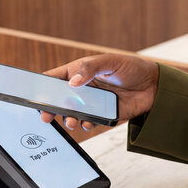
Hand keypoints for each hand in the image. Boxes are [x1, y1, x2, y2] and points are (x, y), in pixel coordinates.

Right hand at [40, 53, 158, 130]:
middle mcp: (83, 88)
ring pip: (71, 114)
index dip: (42, 86)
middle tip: (46, 116)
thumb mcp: (110, 62)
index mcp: (80, 71)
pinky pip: (88, 123)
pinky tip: (88, 124)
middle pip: (59, 100)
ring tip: (71, 121)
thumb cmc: (132, 68)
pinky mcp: (103, 115)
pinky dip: (85, 125)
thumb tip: (73, 81)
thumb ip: (91, 69)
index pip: (55, 78)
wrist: (155, 86)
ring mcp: (92, 103)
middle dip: (50, 108)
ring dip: (67, 119)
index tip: (33, 95)